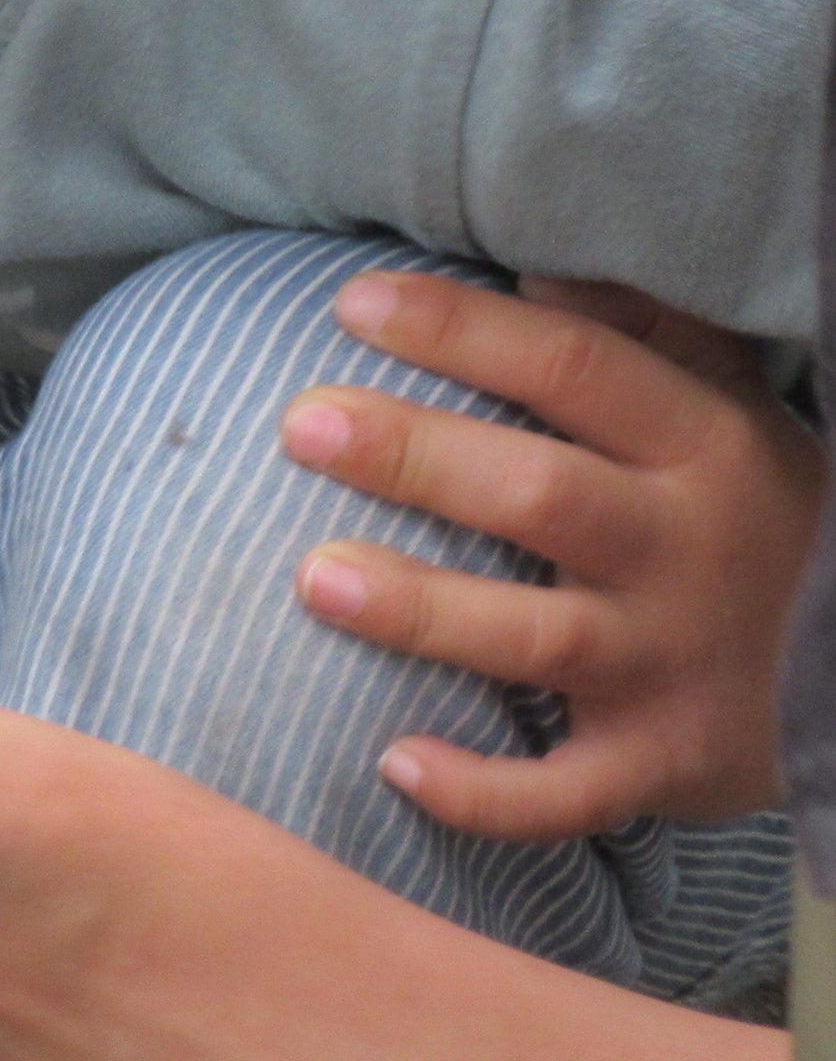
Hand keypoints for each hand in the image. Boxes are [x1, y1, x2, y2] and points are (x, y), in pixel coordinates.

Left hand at [280, 270, 817, 833]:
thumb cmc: (759, 512)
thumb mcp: (732, 407)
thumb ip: (645, 331)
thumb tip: (542, 268)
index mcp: (702, 446)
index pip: (573, 368)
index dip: (463, 330)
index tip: (352, 303)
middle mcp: (686, 551)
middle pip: (538, 496)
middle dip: (418, 458)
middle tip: (302, 424)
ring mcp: (673, 663)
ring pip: (537, 638)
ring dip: (424, 613)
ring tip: (315, 578)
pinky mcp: (663, 763)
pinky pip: (567, 792)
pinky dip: (487, 792)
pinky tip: (396, 767)